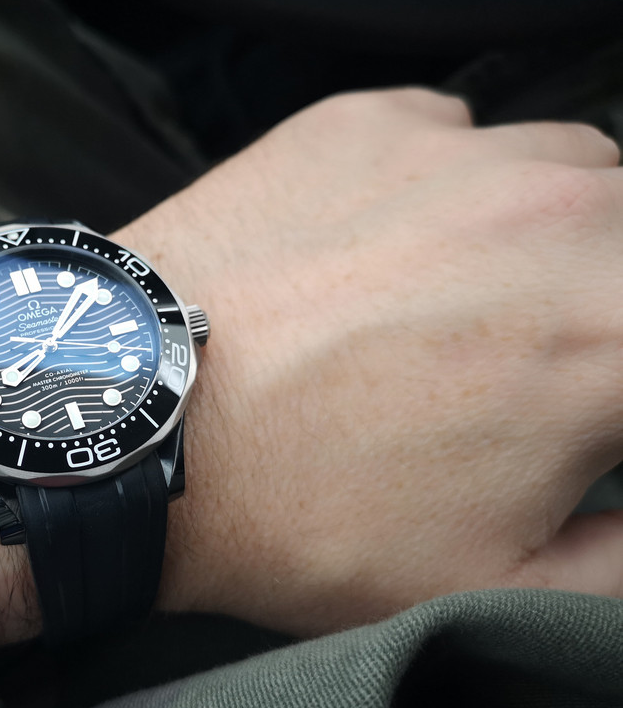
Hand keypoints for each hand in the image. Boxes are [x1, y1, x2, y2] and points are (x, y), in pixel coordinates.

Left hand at [0, 87, 622, 647]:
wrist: (133, 420)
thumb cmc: (290, 510)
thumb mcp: (489, 583)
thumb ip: (620, 557)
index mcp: (611, 336)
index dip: (611, 391)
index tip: (577, 408)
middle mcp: (559, 218)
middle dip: (597, 307)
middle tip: (520, 366)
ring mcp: (459, 153)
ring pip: (569, 177)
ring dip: (539, 240)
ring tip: (451, 311)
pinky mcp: (368, 123)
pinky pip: (458, 139)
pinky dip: (447, 190)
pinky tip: (381, 255)